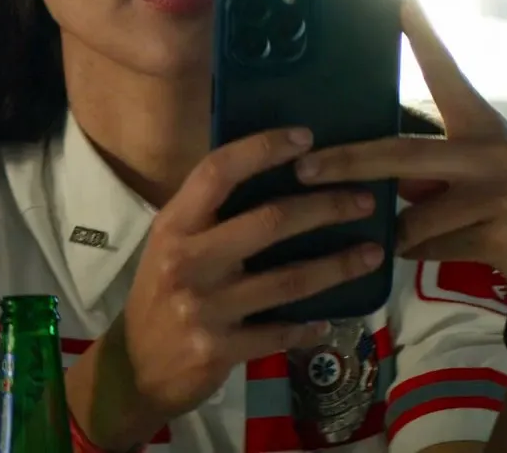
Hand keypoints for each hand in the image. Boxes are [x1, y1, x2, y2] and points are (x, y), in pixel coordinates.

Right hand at [95, 127, 387, 445]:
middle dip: (326, 207)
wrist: (134, 368)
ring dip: (338, 266)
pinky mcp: (219, 349)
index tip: (306, 138)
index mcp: (173, 226)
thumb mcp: (169, 247)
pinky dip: (310, 327)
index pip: (218, 173)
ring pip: (288, 280)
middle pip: (270, 221)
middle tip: (364, 201)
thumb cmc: (159, 295)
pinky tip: (329, 319)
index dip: (263, 150)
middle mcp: (187, 260)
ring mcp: (203, 307)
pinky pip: (280, 333)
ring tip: (373, 254)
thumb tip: (271, 177)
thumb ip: (208, 218)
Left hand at [292, 0, 506, 340]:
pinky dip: (419, 253)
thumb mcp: (484, 176)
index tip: (402, 0)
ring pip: (412, 215)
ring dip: (399, 232)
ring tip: (414, 236)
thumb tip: (380, 175)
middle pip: (402, 155)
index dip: (425, 38)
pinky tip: (439, 252)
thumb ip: (436, 167)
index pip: (450, 75)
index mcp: (485, 127)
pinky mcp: (502, 233)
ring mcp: (500, 191)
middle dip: (347, 162)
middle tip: (305, 167)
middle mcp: (494, 151)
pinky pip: (428, 245)